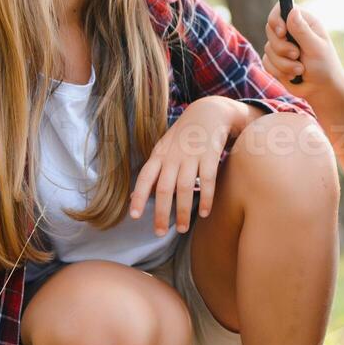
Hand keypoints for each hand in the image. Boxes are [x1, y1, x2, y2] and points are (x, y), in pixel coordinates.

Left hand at [129, 95, 248, 234]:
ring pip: (185, 187)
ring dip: (183, 210)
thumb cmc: (184, 136)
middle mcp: (173, 155)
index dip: (139, 197)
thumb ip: (152, 173)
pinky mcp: (210, 155)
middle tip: (160, 233)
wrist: (209, 112)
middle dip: (162, 212)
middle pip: (165, 188)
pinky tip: (204, 213)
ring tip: (183, 229)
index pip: (145, 177)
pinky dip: (206, 198)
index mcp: (159, 154)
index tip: (135, 216)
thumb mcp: (164, 150)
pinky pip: (207, 180)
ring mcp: (192, 155)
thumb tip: (133, 195)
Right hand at [261, 2, 343, 101]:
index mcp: (304, 22)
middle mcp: (291, 31)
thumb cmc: (324, 67)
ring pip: (268, 48)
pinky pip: (266, 62)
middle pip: (270, 29)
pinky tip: (293, 75)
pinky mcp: (275, 60)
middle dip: (282, 47)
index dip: (276, 19)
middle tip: (297, 55)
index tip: (281, 32)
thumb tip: (292, 10)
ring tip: (300, 69)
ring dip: (283, 63)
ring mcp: (282, 45)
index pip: (281, 9)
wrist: (321, 90)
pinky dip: (279, 71)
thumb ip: (302, 30)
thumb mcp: (315, 48)